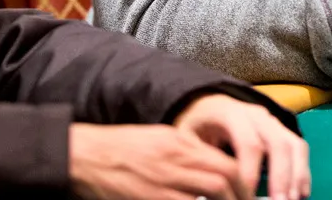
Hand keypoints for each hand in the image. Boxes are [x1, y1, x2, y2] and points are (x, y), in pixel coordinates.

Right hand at [68, 123, 244, 199]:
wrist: (84, 155)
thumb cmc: (119, 147)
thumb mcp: (160, 138)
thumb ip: (187, 151)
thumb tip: (212, 164)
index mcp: (180, 143)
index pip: (225, 160)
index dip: (242, 179)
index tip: (247, 191)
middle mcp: (176, 159)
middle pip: (223, 178)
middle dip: (239, 195)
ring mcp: (163, 181)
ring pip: (209, 193)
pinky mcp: (149, 197)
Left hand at [174, 93, 309, 199]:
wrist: (207, 105)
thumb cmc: (196, 127)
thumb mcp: (187, 139)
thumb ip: (200, 160)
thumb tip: (207, 191)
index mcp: (231, 114)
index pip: (248, 143)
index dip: (250, 172)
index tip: (246, 198)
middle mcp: (257, 115)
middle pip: (277, 143)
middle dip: (281, 176)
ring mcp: (273, 121)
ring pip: (293, 144)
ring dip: (296, 175)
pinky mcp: (282, 130)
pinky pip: (299, 148)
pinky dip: (302, 171)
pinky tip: (301, 192)